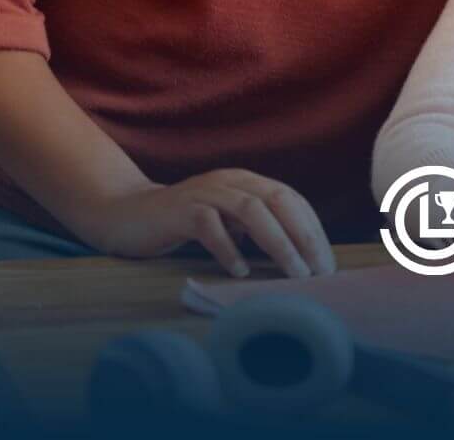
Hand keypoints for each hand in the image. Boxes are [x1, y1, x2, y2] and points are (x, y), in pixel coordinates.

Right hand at [74, 169, 335, 277]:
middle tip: (319, 271)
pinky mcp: (180, 211)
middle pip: (278, 200)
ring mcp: (205, 193)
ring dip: (278, 242)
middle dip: (304, 236)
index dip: (313, 230)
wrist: (127, 214)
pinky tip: (240, 272)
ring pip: (250, 210)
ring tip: (294, 273)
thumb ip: (257, 230)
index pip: (292, 199)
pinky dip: (228, 249)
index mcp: (247, 181)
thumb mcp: (228, 222)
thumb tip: (299, 260)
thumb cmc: (185, 223)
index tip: (327, 264)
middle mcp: (230, 180)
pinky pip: (209, 226)